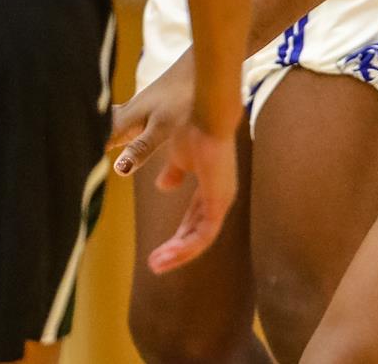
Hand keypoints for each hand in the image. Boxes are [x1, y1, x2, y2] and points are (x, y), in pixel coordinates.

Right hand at [105, 57, 236, 273]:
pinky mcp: (220, 200)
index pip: (195, 221)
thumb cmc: (191, 127)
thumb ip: (174, 173)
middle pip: (197, 234)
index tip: (158, 250)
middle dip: (176, 251)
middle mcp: (219, 197)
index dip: (177, 236)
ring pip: (201, 239)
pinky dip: (186, 247)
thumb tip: (163, 186)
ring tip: (157, 265)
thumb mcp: (178, 157)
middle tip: (155, 265)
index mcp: (211, 188)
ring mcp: (222, 199)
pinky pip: (205, 234)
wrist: (204, 112)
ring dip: (178, 254)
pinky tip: (168, 255)